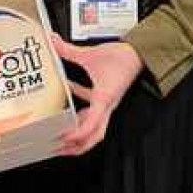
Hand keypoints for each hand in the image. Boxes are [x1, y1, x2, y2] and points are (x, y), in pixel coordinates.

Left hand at [51, 35, 142, 156]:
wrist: (140, 54)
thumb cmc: (124, 58)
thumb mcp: (91, 54)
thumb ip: (68, 50)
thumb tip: (52, 43)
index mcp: (104, 99)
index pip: (90, 125)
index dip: (75, 134)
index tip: (60, 138)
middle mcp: (107, 106)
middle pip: (93, 136)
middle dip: (76, 147)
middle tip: (58, 149)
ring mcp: (107, 104)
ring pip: (94, 127)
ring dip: (78, 134)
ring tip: (62, 137)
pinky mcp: (107, 98)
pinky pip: (92, 111)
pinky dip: (79, 112)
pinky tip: (68, 103)